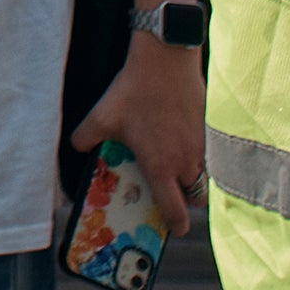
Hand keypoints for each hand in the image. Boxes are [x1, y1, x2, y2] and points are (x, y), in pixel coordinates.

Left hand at [68, 36, 205, 233]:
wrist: (166, 61)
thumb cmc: (135, 91)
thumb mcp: (102, 116)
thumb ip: (85, 138)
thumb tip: (77, 147)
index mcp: (160, 167)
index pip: (176, 212)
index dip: (176, 226)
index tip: (173, 228)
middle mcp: (186, 162)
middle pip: (196, 199)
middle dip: (186, 200)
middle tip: (172, 189)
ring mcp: (203, 147)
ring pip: (206, 177)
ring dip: (195, 177)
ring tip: (177, 163)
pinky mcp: (212, 130)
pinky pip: (212, 154)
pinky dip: (202, 155)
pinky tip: (184, 138)